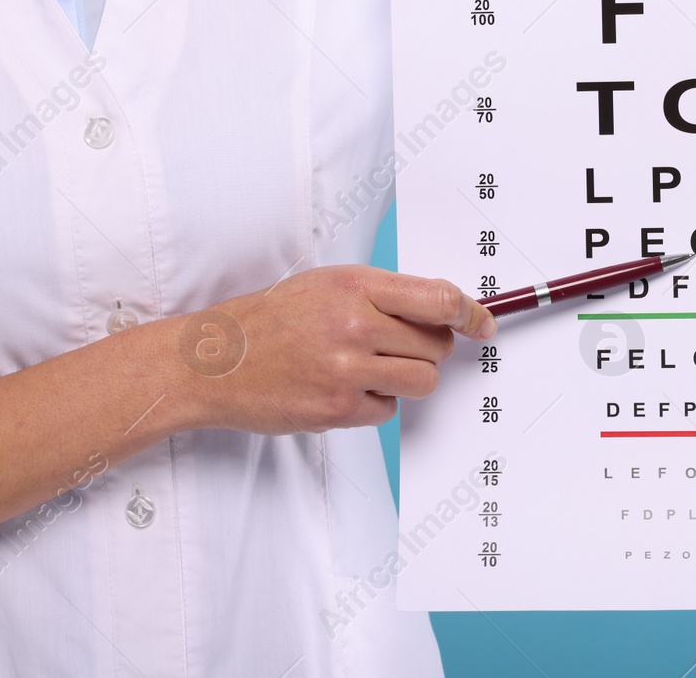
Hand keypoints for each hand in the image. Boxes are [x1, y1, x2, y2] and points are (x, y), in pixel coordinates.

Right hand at [188, 264, 495, 434]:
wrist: (212, 362)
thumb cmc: (269, 321)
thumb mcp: (325, 285)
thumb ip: (381, 295)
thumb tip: (440, 313)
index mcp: (354, 285)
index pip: (438, 298)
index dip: (471, 313)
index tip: (483, 323)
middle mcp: (354, 324)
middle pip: (436, 345)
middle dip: (426, 348)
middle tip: (395, 347)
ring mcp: (346, 368)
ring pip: (422, 381)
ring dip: (406, 378)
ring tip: (370, 368)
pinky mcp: (338, 408)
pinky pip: (388, 411)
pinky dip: (374, 404)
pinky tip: (342, 388)